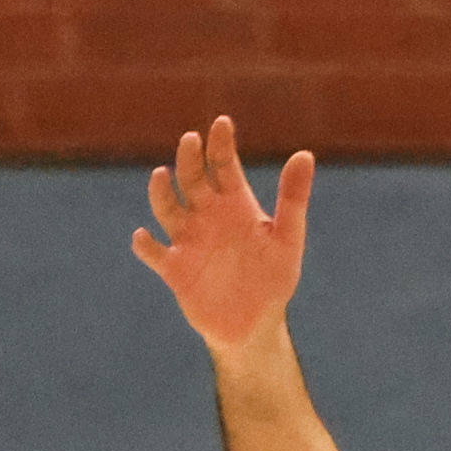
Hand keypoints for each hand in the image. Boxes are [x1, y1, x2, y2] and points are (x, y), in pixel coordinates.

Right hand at [132, 117, 313, 360]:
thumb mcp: (288, 239)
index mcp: (235, 204)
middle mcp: (207, 215)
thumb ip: (293, 198)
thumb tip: (305, 155)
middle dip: (189, 159)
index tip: (222, 124)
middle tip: (191, 141)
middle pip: (192, 178)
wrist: (254, 326)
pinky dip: (146, 245)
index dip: (220, 143)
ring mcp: (188, 240)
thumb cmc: (273, 279)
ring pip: (167, 208)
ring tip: (161, 176)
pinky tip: (144, 236)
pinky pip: (155, 253)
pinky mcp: (175, 268)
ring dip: (161, 192)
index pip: (223, 164)